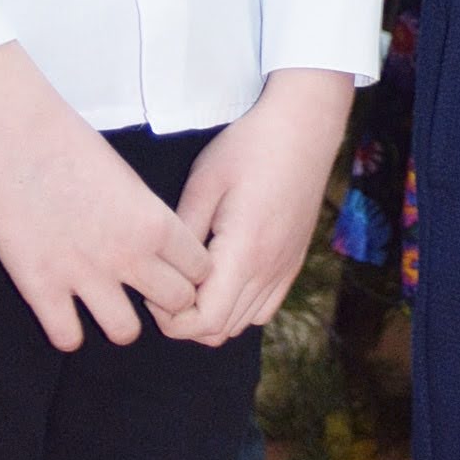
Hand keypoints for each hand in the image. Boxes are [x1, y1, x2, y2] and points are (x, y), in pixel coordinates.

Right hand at [0, 42, 209, 351]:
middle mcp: (129, 256)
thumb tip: (161, 251)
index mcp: (157, 225)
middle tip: (144, 293)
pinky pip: (68, 337)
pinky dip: (68, 332)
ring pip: (125, 332)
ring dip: (119, 323)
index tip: (174, 270)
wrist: (18, 138)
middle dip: (165, 303)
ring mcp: (85, 275)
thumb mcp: (132, 182)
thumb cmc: (74, 148)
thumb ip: (150, 222)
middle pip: (177, 305)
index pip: (202, 272)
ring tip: (106, 307)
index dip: (190, 274)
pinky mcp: (41, 286)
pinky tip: (65, 314)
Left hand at [164, 68, 354, 344]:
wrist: (304, 128)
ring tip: (191, 280)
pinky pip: (263, 309)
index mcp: (244, 252)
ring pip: (242, 325)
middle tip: (166, 281)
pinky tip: (222, 278)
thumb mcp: (204, 183)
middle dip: (184, 320)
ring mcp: (284, 269)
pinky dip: (238, 308)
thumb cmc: (249, 147)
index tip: (155, 285)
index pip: (204, 322)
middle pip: (220, 331)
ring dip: (211, 315)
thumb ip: (183, 233)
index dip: (171, 320)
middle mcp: (268, 270)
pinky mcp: (293, 263)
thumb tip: (162, 271)